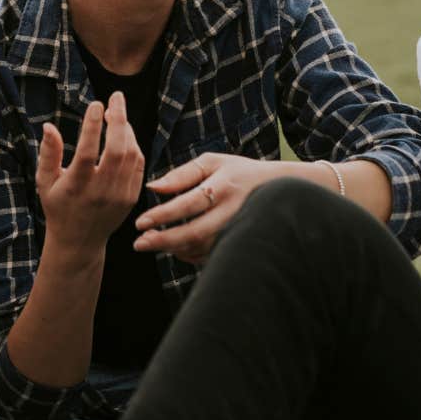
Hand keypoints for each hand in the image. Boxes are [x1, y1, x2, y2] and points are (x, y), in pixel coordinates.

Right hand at [36, 91, 143, 253]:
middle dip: (119, 119)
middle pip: (117, 150)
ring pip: (131, 155)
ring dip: (126, 130)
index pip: (87, 152)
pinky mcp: (131, 198)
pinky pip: (138, 165)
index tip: (96, 103)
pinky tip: (124, 133)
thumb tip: (49, 125)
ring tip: (116, 113)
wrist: (79, 241)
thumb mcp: (45, 182)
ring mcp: (119, 195)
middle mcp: (100, 191)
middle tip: (116, 96)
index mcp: (76, 187)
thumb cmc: (57, 207)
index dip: (92, 126)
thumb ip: (48, 154)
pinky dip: (133, 145)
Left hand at [133, 153, 301, 262]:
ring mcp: (239, 231)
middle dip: (164, 240)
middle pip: (195, 232)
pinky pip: (211, 256)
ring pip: (202, 248)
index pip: (189, 203)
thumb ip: (181, 175)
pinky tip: (174, 248)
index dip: (163, 215)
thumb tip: (152, 188)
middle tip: (139, 244)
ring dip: (174, 249)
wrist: (281, 189)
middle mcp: (233, 211)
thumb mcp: (212, 163)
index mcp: (224, 186)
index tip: (140, 222)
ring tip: (151, 243)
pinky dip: (189, 254)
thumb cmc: (238, 172)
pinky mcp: (241, 244)